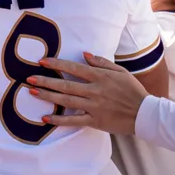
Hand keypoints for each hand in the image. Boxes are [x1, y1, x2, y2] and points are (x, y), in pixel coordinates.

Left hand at [27, 54, 148, 135]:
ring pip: (66, 101)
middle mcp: (95, 91)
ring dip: (49, 96)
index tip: (42, 61)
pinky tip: (45, 117)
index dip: (57, 64)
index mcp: (100, 77)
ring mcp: (94, 106)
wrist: (144, 113)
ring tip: (33, 92)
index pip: (74, 68)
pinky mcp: (94, 121)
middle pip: (66, 84)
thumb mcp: (120, 72)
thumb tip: (84, 54)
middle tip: (29, 78)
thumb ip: (102, 62)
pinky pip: (73, 120)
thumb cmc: (132, 91)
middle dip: (46, 80)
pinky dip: (59, 120)